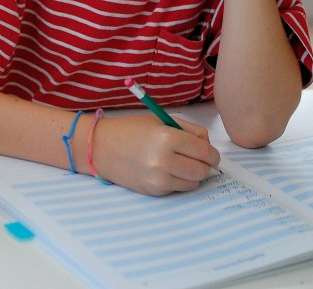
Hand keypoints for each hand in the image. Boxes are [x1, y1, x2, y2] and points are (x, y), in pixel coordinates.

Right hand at [87, 114, 219, 194]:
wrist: (100, 147)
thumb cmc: (131, 130)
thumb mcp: (161, 121)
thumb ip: (189, 131)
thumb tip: (209, 146)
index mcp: (167, 137)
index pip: (205, 151)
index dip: (212, 154)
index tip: (211, 154)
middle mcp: (164, 160)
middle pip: (202, 170)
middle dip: (204, 164)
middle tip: (197, 159)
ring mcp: (158, 178)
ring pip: (194, 182)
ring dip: (192, 174)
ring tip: (180, 164)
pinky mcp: (153, 191)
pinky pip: (178, 189)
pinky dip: (178, 181)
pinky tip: (167, 171)